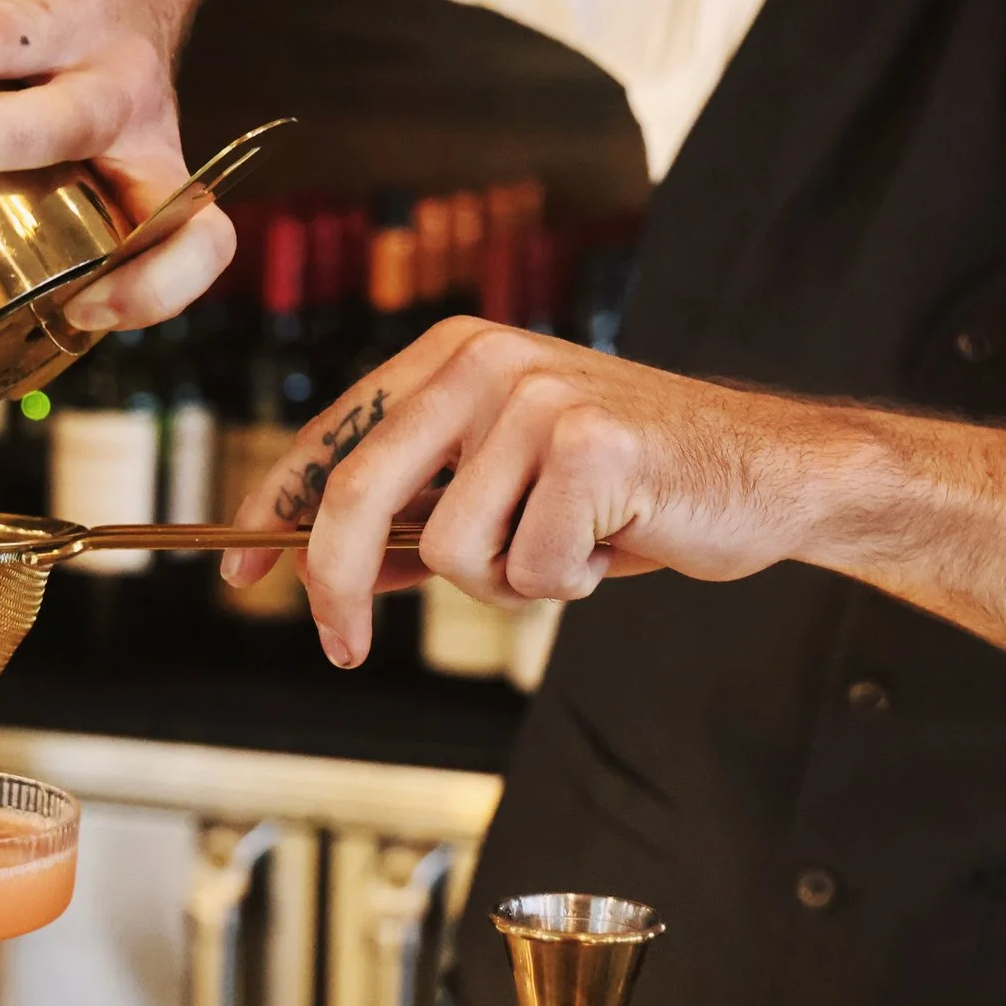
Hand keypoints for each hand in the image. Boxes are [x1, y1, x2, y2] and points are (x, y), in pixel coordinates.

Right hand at [0, 0, 231, 331]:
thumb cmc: (100, 84)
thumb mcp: (126, 160)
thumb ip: (89, 234)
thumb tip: (37, 317)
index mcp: (152, 155)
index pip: (199, 233)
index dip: (158, 289)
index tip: (83, 310)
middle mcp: (125, 85)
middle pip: (57, 121)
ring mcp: (74, 12)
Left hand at [222, 318, 856, 666]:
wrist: (765, 472)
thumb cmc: (633, 485)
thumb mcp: (512, 490)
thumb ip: (422, 515)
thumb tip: (328, 572)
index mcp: (453, 357)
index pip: (333, 435)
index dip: (275, 511)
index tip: (240, 576)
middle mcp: (485, 360)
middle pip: (359, 488)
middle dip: (335, 582)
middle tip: (343, 648)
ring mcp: (537, 396)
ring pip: (450, 549)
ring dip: (507, 582)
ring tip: (568, 550)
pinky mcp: (589, 442)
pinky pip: (529, 565)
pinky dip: (566, 583)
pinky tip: (610, 546)